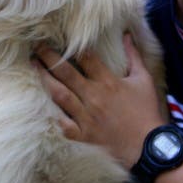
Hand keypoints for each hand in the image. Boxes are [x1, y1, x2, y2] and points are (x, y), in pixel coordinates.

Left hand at [34, 34, 164, 167]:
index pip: (86, 58)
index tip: (60, 38)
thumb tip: (127, 35)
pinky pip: (62, 124)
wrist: (148, 148)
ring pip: (59, 95)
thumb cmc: (147, 112)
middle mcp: (93, 97)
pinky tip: (39, 105)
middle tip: (37, 47)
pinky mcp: (83, 136)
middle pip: (66, 73)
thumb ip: (134, 56)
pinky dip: (51, 115)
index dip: (72, 47)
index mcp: (108, 82)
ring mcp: (86, 117)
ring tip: (34, 66)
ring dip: (45, 79)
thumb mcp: (144, 80)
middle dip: (50, 58)